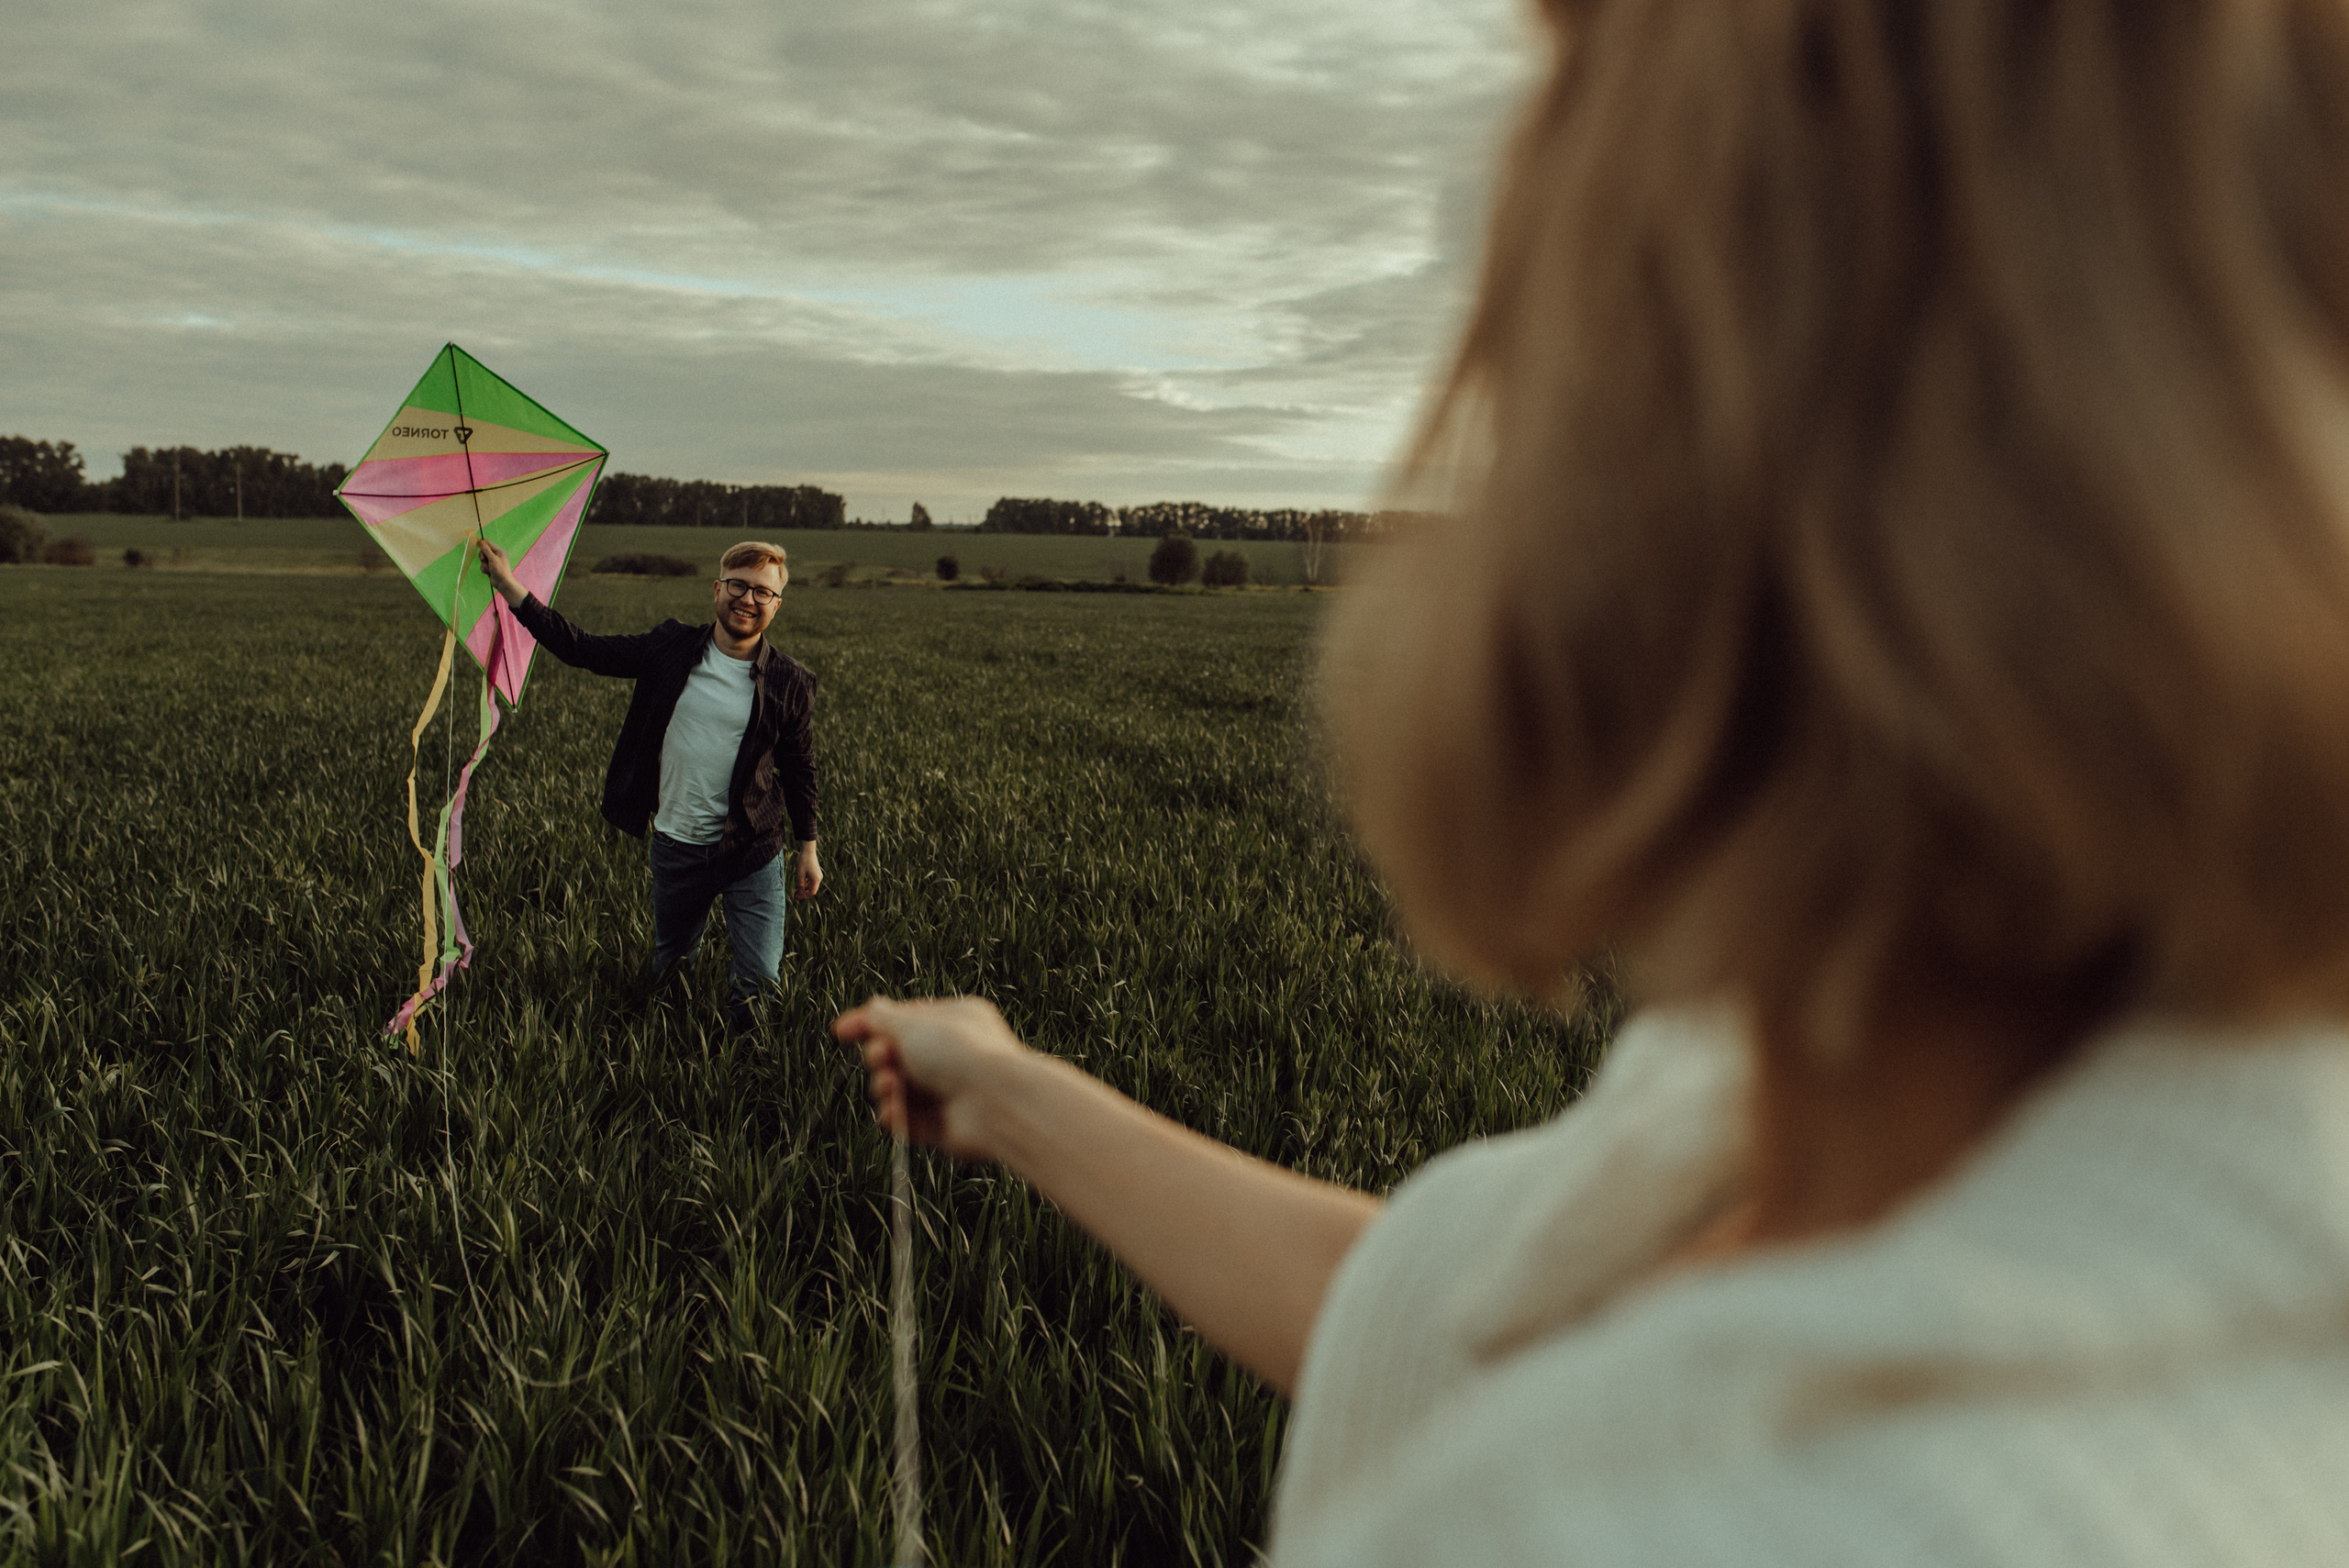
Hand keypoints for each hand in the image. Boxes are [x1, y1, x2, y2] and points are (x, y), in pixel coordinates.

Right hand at [475, 537, 525, 604]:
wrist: (502, 583)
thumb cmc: (500, 570)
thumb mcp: (493, 559)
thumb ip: (486, 550)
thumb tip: (481, 542)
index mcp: (500, 551)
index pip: (489, 544)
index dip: (482, 544)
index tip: (476, 543)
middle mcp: (497, 556)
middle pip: (484, 551)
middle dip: (483, 556)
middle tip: (484, 560)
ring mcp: (493, 562)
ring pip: (482, 559)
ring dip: (484, 564)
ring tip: (489, 568)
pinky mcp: (490, 567)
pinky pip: (483, 565)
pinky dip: (484, 569)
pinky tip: (489, 572)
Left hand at [794, 841, 821, 898]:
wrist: (808, 850)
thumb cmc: (803, 861)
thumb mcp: (799, 874)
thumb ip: (800, 884)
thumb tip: (800, 893)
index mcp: (816, 879)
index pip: (811, 892)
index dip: (804, 896)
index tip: (797, 897)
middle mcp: (819, 878)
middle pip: (812, 890)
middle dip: (803, 893)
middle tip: (795, 895)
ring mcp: (818, 875)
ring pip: (811, 886)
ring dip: (804, 889)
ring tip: (796, 891)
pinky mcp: (816, 872)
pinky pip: (811, 881)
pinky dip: (805, 884)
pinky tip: (799, 884)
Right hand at [834, 996, 1031, 1157]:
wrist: (995, 1104)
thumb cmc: (960, 1055)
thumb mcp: (913, 1025)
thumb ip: (884, 1019)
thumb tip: (872, 1007)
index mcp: (952, 1020)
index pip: (904, 1019)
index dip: (870, 1024)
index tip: (840, 1032)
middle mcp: (951, 1055)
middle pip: (896, 1056)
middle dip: (879, 1057)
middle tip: (881, 1058)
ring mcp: (946, 1091)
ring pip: (897, 1089)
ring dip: (885, 1087)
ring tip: (891, 1087)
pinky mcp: (940, 1125)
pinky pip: (905, 1120)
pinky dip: (894, 1116)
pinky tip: (893, 1112)